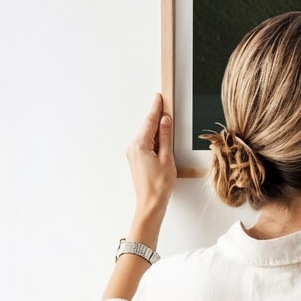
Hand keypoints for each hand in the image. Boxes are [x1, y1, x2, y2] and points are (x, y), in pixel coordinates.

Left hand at [126, 94, 176, 214]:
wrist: (150, 203)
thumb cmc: (159, 184)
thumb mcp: (167, 157)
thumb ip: (166, 136)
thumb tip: (165, 120)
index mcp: (140, 145)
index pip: (150, 121)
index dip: (156, 108)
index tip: (159, 97)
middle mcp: (133, 148)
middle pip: (147, 127)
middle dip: (156, 116)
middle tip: (165, 104)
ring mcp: (133, 154)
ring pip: (146, 135)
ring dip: (156, 128)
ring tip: (167, 121)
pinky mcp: (136, 159)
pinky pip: (145, 143)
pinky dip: (154, 137)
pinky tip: (162, 137)